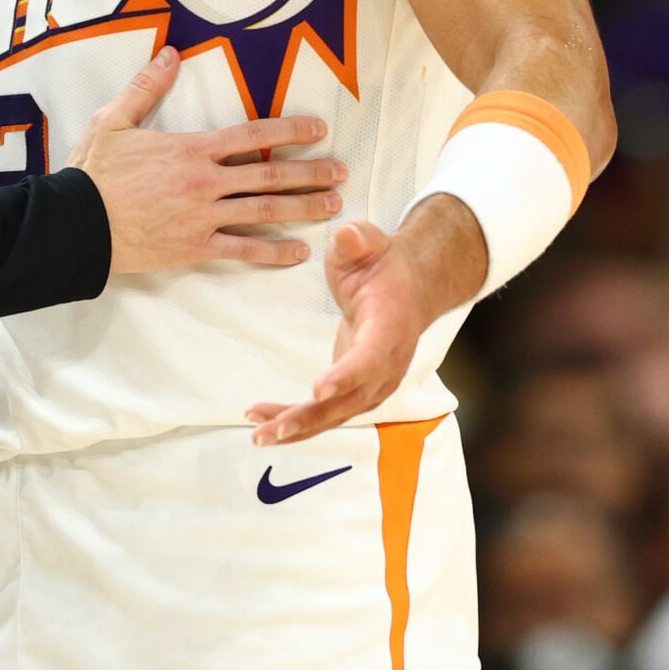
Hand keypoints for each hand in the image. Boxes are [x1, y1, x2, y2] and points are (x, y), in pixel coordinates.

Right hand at [70, 47, 345, 275]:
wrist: (75, 223)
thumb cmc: (93, 171)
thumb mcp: (114, 120)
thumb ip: (146, 87)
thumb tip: (169, 53)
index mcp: (192, 148)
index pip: (253, 134)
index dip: (290, 129)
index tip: (318, 129)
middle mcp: (206, 181)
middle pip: (270, 174)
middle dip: (310, 172)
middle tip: (341, 171)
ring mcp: (204, 217)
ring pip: (265, 211)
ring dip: (302, 208)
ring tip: (333, 206)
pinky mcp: (195, 247)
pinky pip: (242, 250)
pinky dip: (273, 252)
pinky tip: (298, 252)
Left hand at [244, 217, 430, 444]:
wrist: (408, 287)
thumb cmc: (383, 266)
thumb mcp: (372, 243)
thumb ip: (359, 241)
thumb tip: (348, 234)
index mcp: (390, 327)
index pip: (371, 357)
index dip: (346, 375)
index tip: (318, 391)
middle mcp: (386, 365)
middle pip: (350, 400)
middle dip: (312, 418)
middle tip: (275, 429)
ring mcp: (372, 383)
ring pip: (335, 415)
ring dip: (298, 428)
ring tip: (260, 435)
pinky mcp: (355, 390)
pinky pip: (326, 413)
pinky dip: (296, 421)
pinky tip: (264, 422)